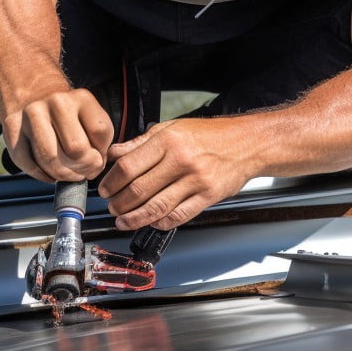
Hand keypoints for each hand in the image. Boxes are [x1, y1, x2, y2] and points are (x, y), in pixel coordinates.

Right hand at [2, 89, 113, 182]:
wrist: (38, 100)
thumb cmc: (73, 120)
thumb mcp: (95, 124)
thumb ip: (103, 145)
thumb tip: (100, 165)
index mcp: (82, 98)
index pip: (98, 133)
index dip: (100, 155)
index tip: (95, 158)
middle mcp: (57, 102)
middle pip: (76, 149)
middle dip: (82, 168)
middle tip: (82, 172)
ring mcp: (32, 113)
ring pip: (50, 159)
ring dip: (63, 175)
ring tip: (68, 174)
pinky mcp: (11, 126)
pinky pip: (28, 164)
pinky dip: (42, 175)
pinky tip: (50, 173)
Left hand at [98, 118, 251, 230]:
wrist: (246, 142)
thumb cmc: (210, 134)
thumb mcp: (172, 128)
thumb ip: (141, 143)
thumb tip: (115, 154)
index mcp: (169, 140)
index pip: (129, 165)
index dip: (111, 181)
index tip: (105, 188)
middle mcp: (181, 160)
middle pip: (139, 189)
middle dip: (119, 203)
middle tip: (112, 207)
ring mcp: (196, 180)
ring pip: (156, 207)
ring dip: (134, 218)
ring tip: (123, 220)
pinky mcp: (208, 196)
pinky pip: (178, 216)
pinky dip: (160, 222)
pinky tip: (151, 222)